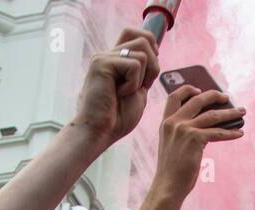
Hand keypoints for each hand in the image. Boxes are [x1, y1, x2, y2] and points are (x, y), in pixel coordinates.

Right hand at [72, 29, 160, 144]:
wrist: (99, 133)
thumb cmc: (116, 120)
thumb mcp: (137, 93)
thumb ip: (143, 74)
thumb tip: (155, 53)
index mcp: (114, 60)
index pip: (134, 32)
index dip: (150, 44)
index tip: (150, 70)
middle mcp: (107, 54)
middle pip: (143, 39)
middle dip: (153, 65)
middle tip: (142, 87)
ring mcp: (104, 57)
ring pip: (142, 51)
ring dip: (144, 76)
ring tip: (127, 92)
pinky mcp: (102, 63)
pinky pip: (134, 65)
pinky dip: (134, 84)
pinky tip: (119, 94)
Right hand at [152, 86, 245, 198]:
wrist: (168, 186)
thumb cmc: (172, 171)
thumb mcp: (173, 146)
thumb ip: (182, 133)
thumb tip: (208, 126)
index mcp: (166, 123)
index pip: (174, 97)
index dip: (187, 89)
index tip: (199, 89)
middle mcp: (174, 122)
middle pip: (197, 100)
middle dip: (214, 95)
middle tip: (227, 97)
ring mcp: (184, 129)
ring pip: (212, 115)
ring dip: (230, 113)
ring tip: (241, 112)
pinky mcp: (195, 139)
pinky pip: (218, 132)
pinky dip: (231, 133)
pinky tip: (239, 133)